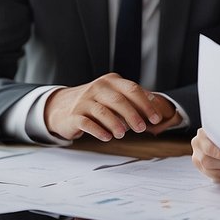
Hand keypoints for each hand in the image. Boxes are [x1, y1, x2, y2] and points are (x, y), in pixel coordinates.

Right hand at [43, 74, 177, 141]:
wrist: (62, 106)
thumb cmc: (95, 103)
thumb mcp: (114, 96)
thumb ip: (134, 100)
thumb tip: (158, 108)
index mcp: (111, 81)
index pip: (132, 89)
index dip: (146, 104)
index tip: (156, 118)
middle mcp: (98, 88)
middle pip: (119, 100)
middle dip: (133, 115)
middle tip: (142, 128)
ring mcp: (84, 100)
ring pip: (103, 111)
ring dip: (116, 124)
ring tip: (123, 134)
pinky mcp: (74, 115)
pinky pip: (87, 123)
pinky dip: (98, 130)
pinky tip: (107, 137)